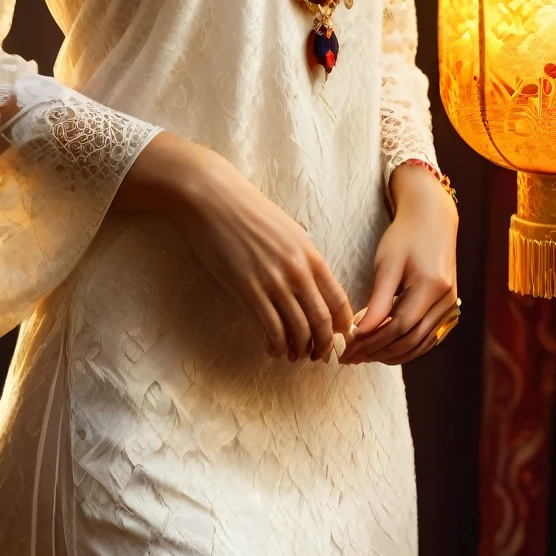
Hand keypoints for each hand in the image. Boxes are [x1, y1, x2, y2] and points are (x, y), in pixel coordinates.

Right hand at [115, 132, 353, 361]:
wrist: (213, 199)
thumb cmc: (248, 211)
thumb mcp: (288, 230)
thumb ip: (302, 257)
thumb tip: (310, 281)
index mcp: (311, 255)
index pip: (338, 300)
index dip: (342, 326)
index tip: (338, 338)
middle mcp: (298, 271)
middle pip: (322, 321)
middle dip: (323, 345)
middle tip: (318, 357)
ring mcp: (274, 281)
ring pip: (298, 329)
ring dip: (299, 349)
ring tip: (294, 356)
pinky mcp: (248, 289)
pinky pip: (271, 328)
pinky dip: (276, 345)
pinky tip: (273, 349)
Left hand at [340, 163, 457, 366]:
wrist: (432, 219)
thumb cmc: (406, 236)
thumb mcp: (387, 264)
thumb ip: (378, 300)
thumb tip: (363, 331)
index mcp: (432, 286)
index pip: (400, 326)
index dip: (373, 341)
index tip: (348, 348)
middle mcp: (445, 300)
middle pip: (410, 339)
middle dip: (378, 352)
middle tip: (350, 357)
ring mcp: (450, 305)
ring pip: (421, 343)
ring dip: (392, 354)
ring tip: (364, 356)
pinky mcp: (448, 307)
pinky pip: (428, 337)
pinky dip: (407, 347)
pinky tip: (385, 349)